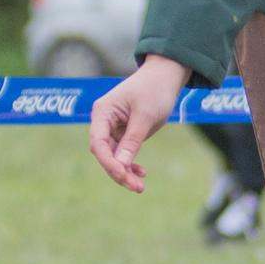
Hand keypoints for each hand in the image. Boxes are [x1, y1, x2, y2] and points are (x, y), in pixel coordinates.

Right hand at [90, 55, 189, 192]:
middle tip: (137, 187)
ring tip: (140, 187)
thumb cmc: (155, 90)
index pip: (98, 143)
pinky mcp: (124, 133)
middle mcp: (104, 121)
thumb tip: (121, 165)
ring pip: (114, 156)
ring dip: (125, 172)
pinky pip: (123, 153)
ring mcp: (113, 128)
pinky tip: (142, 173)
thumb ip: (132, 141)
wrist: (166, 76)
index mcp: (103, 112)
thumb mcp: (145, 116)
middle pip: (104, 153)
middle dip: (118, 171)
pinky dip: (130, 164)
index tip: (123, 175)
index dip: (108, 162)